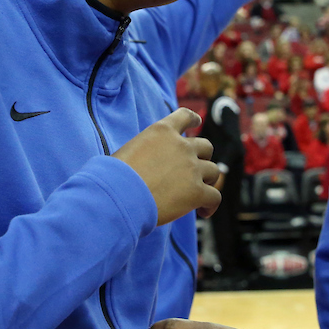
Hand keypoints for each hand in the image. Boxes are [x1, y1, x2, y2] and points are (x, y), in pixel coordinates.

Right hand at [113, 108, 220, 224]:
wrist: (117, 194)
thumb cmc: (113, 177)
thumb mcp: (130, 150)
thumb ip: (149, 151)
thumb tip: (150, 166)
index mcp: (162, 131)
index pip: (185, 116)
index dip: (194, 120)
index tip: (197, 122)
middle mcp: (181, 146)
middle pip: (206, 147)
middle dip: (202, 158)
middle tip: (195, 173)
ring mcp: (192, 168)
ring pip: (213, 171)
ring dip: (208, 181)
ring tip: (200, 196)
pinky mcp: (196, 192)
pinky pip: (215, 197)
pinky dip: (211, 205)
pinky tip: (204, 212)